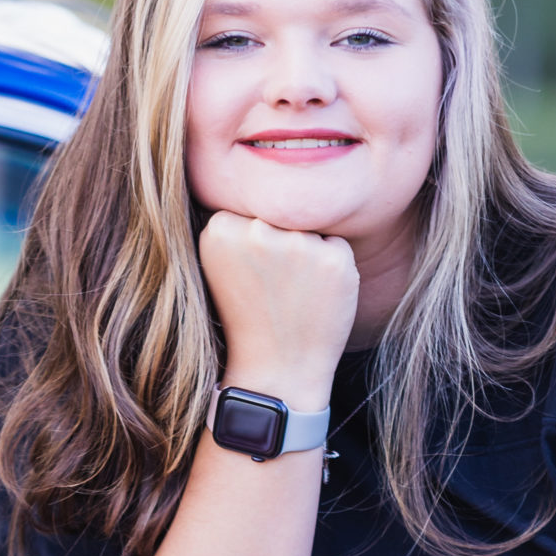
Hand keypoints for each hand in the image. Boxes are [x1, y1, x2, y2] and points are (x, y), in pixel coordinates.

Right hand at [198, 211, 357, 405]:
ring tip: (293, 295)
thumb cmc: (248, 319)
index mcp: (219, 228)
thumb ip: (233, 228)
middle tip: (273, 288)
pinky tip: (315, 297)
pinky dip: (331, 268)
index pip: (249, 211)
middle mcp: (257, 230)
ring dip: (307, 255)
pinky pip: (336, 246)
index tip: (250, 275)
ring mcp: (298, 243)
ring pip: (309, 229)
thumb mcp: (220, 268)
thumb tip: (260, 186)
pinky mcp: (334, 258)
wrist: (278, 369)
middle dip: (281, 245)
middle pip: (280, 216)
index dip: (254, 244)